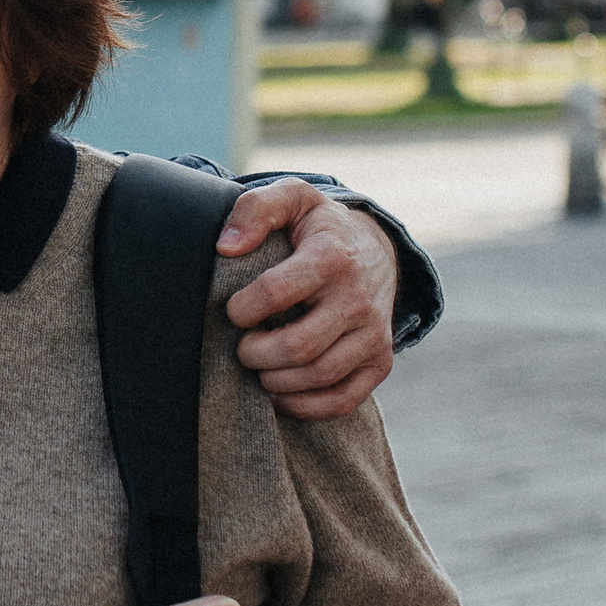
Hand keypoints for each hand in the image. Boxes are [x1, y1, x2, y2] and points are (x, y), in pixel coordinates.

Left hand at [217, 181, 398, 419]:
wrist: (375, 249)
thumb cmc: (318, 227)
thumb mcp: (292, 198)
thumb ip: (256, 208)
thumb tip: (225, 247)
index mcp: (332, 256)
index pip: (274, 293)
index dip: (242, 308)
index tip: (234, 310)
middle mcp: (359, 298)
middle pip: (297, 346)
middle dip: (254, 353)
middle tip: (242, 345)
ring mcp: (374, 334)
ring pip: (318, 376)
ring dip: (274, 381)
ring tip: (258, 365)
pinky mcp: (379, 362)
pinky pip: (342, 401)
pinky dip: (304, 406)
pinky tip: (279, 392)